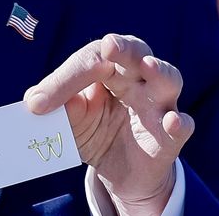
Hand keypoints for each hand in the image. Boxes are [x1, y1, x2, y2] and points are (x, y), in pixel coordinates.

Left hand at [24, 34, 193, 215]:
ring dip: (159, 71)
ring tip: (148, 66)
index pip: (90, 60)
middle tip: (109, 47)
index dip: (65, 79)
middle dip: (124, 48)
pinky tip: (171, 121)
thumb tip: (37, 103)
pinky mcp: (170, 136)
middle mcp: (137, 79)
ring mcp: (158, 105)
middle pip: (137, 53)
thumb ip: (56, 108)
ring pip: (168, 79)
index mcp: (109, 68)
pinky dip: (179, 122)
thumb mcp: (70, 120)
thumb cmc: (93, 130)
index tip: (38, 103)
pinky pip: (182, 125)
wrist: (118, 172)